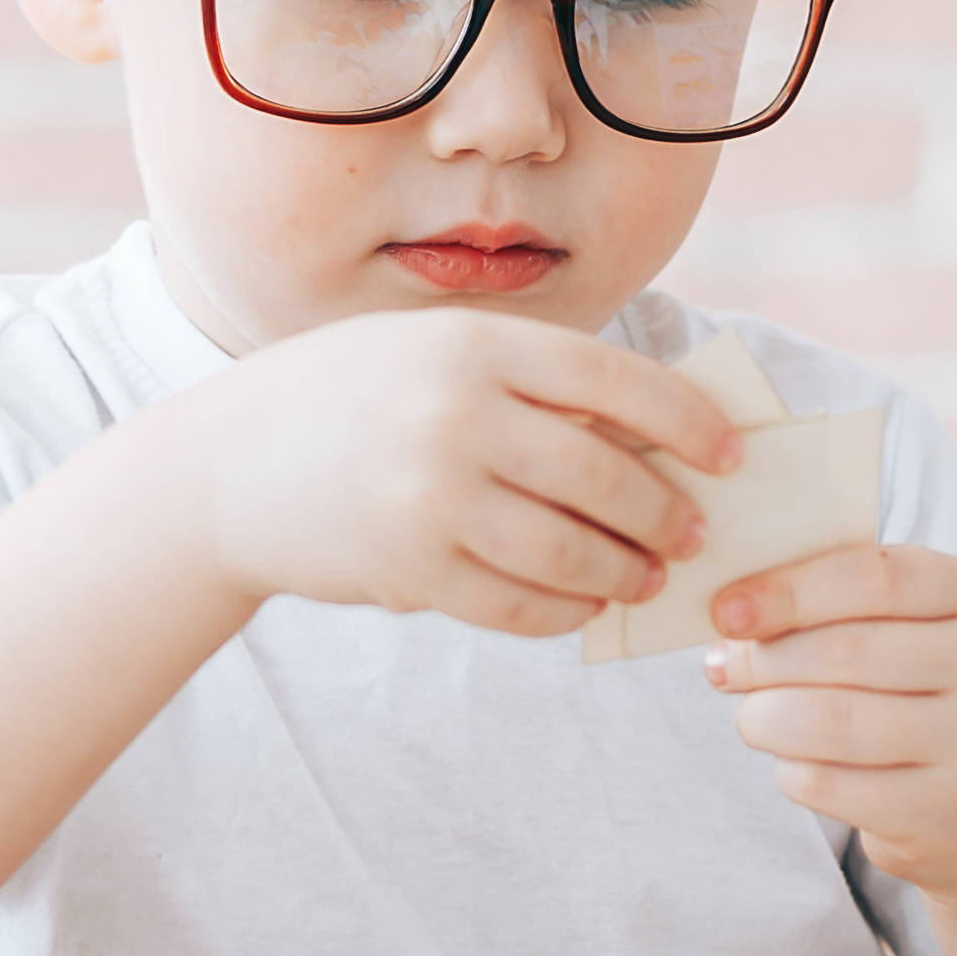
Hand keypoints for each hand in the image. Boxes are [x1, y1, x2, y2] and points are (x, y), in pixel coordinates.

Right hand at [166, 312, 743, 637]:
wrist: (228, 464)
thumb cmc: (352, 398)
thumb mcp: (434, 352)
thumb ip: (529, 378)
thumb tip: (652, 432)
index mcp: (475, 344)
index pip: (614, 379)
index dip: (686, 421)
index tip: (727, 454)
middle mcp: (457, 415)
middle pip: (604, 473)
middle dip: (663, 513)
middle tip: (691, 533)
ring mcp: (432, 496)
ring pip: (570, 549)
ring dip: (624, 571)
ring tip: (644, 577)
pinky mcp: (411, 569)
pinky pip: (518, 604)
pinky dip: (565, 611)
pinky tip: (582, 604)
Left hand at [704, 544, 956, 890]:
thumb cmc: (928, 687)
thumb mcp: (912, 625)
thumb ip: (836, 601)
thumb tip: (730, 614)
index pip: (875, 576)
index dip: (790, 590)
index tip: (726, 608)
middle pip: (846, 652)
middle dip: (765, 660)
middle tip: (726, 669)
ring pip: (832, 723)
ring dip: (765, 718)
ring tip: (752, 717)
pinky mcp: (940, 812)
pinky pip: (831, 785)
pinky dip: (790, 771)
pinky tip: (791, 762)